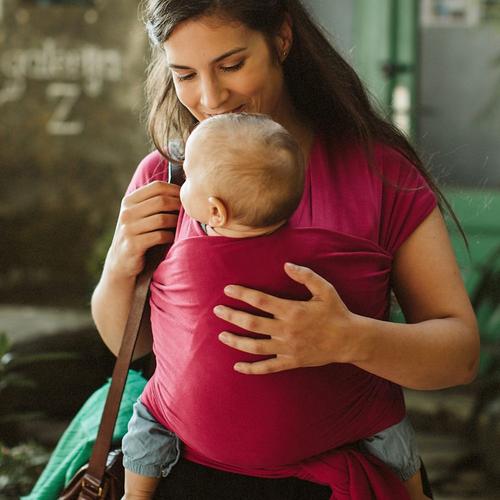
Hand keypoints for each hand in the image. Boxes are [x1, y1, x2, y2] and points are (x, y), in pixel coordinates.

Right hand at [106, 181, 180, 278]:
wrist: (121, 263)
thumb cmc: (139, 236)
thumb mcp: (141, 216)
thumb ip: (155, 203)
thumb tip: (183, 190)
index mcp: (129, 201)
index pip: (156, 186)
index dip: (175, 190)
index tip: (186, 198)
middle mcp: (127, 213)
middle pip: (161, 201)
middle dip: (178, 206)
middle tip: (188, 213)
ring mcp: (128, 229)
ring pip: (162, 219)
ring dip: (176, 222)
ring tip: (182, 226)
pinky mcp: (133, 245)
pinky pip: (159, 236)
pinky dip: (170, 236)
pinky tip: (173, 238)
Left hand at [214, 263, 356, 373]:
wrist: (350, 340)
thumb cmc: (336, 312)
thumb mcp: (325, 289)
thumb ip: (305, 275)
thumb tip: (286, 265)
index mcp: (292, 311)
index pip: (260, 301)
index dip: (242, 294)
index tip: (228, 290)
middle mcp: (286, 330)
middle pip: (251, 324)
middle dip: (231, 316)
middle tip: (217, 310)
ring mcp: (287, 348)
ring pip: (254, 346)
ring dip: (235, 341)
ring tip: (221, 335)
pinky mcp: (291, 362)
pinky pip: (267, 367)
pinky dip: (251, 369)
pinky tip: (237, 366)